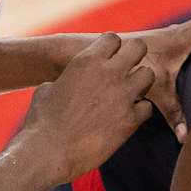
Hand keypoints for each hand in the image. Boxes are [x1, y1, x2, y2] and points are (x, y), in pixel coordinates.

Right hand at [21, 33, 154, 181]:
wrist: (49, 151)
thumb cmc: (42, 122)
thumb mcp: (48, 89)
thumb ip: (66, 80)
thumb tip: (66, 83)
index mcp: (87, 61)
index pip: (113, 38)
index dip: (112, 49)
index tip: (107, 62)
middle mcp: (109, 73)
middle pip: (138, 47)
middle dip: (134, 58)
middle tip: (125, 74)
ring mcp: (123, 96)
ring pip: (148, 75)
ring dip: (140, 84)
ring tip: (127, 96)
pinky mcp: (130, 120)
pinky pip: (147, 107)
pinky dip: (138, 112)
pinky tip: (126, 119)